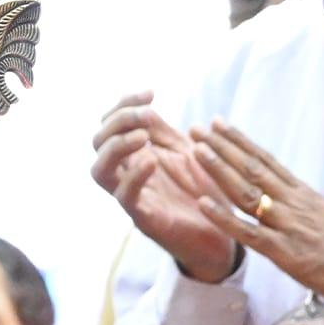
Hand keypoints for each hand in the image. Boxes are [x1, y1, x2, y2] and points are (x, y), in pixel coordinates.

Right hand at [92, 92, 237, 282]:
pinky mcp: (144, 219)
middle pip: (98, 142)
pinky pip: (125, 198)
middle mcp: (126, 175)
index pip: (110, 124)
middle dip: (119, 121)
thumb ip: (164, 133)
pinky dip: (133, 176)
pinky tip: (152, 161)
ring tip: (143, 137)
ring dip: (116, 147)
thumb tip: (146, 108)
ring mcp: (132, 197)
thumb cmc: (203, 191)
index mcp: (135, 156)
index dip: (124, 104)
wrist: (225, 231)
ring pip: (99, 171)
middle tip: (147, 115)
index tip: (151, 93)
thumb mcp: (185, 152)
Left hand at [191, 121, 323, 312]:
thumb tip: (316, 197)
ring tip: (197, 150)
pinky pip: (248, 232)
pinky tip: (203, 203)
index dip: (240, 142)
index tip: (219, 124)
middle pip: (252, 169)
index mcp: (302, 194)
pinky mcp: (284, 252)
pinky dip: (224, 217)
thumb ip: (315, 204)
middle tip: (197, 128)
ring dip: (219, 170)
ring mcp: (286, 225)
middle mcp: (292, 203)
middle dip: (222, 147)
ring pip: (247, 192)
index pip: (266, 161)